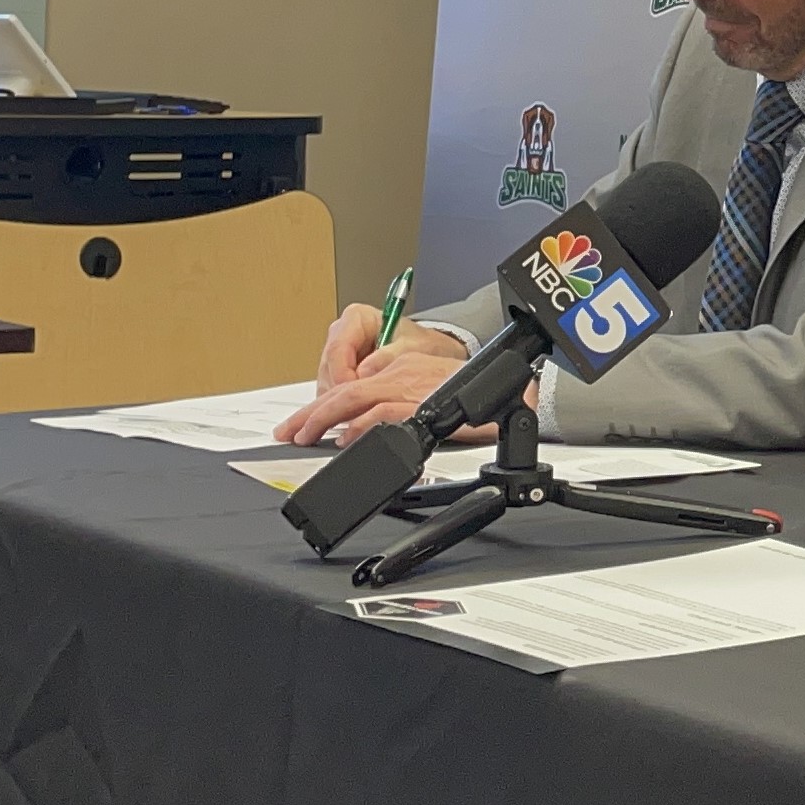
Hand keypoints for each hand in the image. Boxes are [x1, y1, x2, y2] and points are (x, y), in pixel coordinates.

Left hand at [274, 353, 515, 447]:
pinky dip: (360, 425)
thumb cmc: (480, 395)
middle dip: (309, 413)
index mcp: (401, 367)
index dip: (318, 406)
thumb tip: (363, 426)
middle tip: (287, 433)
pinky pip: (383, 412)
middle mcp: (401, 371)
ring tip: (304, 435)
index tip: (299, 425)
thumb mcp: (431, 393)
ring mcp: (411, 385)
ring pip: (354, 397)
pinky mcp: (424, 401)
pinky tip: (344, 438)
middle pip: (342, 389)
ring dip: (323, 417)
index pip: (348, 384)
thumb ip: (398, 403)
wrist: (517, 392)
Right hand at [315, 304, 464, 394]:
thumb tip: (365, 371)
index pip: (338, 348)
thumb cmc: (421, 343)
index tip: (356, 392)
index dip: (343, 374)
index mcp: (357, 317)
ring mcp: (337, 352)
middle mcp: (342, 333)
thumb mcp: (413, 347)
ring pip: (327, 380)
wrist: (429, 351)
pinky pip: (331, 389)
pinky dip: (344, 402)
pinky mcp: (338, 370)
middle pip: (328, 366)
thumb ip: (390, 356)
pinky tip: (361, 410)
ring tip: (365, 409)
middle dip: (342, 390)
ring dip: (342, 398)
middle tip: (360, 408)